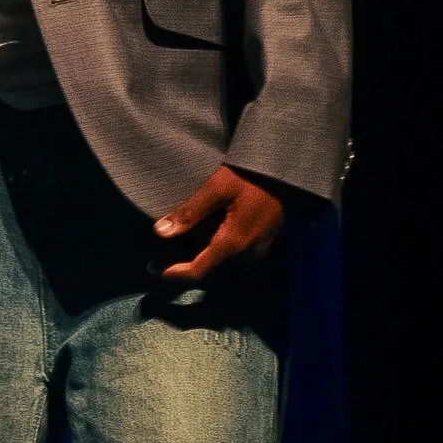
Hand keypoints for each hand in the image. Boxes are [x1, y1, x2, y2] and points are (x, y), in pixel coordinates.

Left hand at [153, 166, 284, 281]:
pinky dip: (225, 233)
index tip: (158, 271)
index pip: (200, 269)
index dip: (178, 273)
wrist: (284, 169)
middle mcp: (249, 250)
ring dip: (211, 238)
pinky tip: (220, 214)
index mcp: (233, 242)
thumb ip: (189, 212)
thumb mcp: (215, 189)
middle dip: (195, 245)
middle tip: (180, 222)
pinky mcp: (267, 236)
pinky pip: (240, 244)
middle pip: (212, 257)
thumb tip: (161, 232)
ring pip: (226, 250)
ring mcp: (261, 245)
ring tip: (204, 214)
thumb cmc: (249, 176)